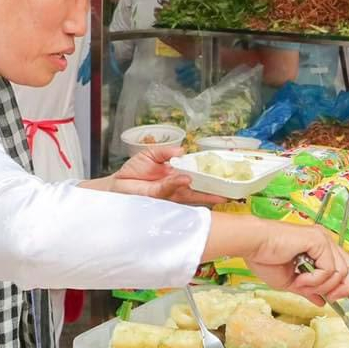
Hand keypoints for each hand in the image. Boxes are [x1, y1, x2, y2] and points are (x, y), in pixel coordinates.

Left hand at [83, 146, 225, 205]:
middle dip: (214, 190)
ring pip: (191, 194)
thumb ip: (165, 151)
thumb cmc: (133, 171)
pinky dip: (180, 185)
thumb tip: (183, 150)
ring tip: (221, 193)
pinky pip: (172, 191)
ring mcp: (169, 194)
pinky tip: (188, 181)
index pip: (196, 174)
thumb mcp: (150, 154)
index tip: (224, 174)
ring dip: (205, 193)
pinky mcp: (159, 198)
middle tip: (231, 191)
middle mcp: (176, 186)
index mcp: (176, 175)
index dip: (209, 174)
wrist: (116, 185)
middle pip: (199, 188)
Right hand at [245, 224, 348, 303]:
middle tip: (328, 298)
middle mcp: (325, 241)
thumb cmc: (265, 258)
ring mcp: (323, 239)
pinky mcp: (318, 240)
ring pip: (340, 273)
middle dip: (343, 289)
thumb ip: (309, 289)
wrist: (253, 245)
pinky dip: (315, 280)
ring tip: (302, 284)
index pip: (347, 265)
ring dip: (321, 285)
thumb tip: (321, 302)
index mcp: (320, 248)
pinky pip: (328, 269)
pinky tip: (300, 279)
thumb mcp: (291, 282)